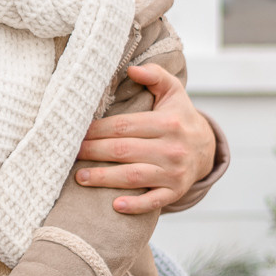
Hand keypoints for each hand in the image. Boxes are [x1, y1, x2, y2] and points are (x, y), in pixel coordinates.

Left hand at [75, 63, 217, 214]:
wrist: (206, 148)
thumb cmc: (180, 116)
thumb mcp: (173, 91)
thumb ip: (155, 75)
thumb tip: (131, 69)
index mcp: (169, 122)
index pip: (124, 126)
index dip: (97, 130)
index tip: (77, 132)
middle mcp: (172, 148)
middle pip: (123, 151)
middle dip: (93, 152)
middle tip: (69, 153)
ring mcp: (175, 173)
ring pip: (133, 176)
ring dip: (103, 178)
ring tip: (80, 177)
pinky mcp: (176, 191)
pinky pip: (154, 201)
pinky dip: (135, 205)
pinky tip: (115, 206)